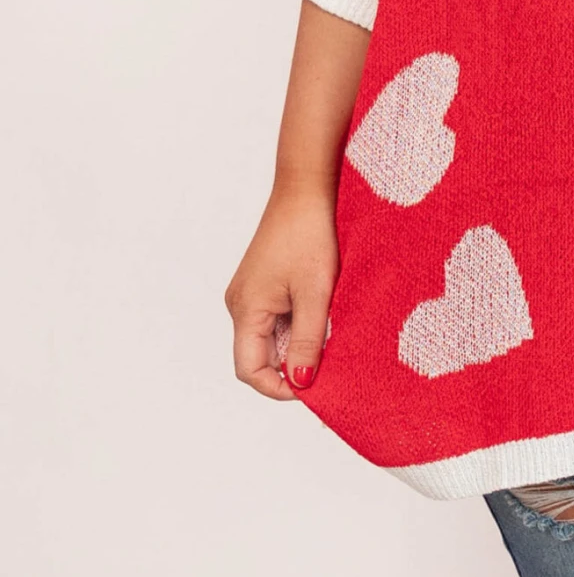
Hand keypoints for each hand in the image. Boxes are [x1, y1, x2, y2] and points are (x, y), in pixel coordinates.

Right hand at [225, 185, 339, 399]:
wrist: (306, 189)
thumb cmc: (310, 235)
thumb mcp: (316, 294)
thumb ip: (307, 341)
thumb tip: (301, 383)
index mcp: (245, 309)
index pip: (250, 371)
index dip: (280, 387)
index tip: (315, 386)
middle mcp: (240, 304)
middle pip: (259, 357)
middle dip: (292, 367)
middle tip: (330, 364)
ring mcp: (250, 293)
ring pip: (270, 338)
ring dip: (297, 344)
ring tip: (330, 335)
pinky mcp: (263, 283)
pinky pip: (275, 318)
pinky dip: (298, 325)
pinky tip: (323, 315)